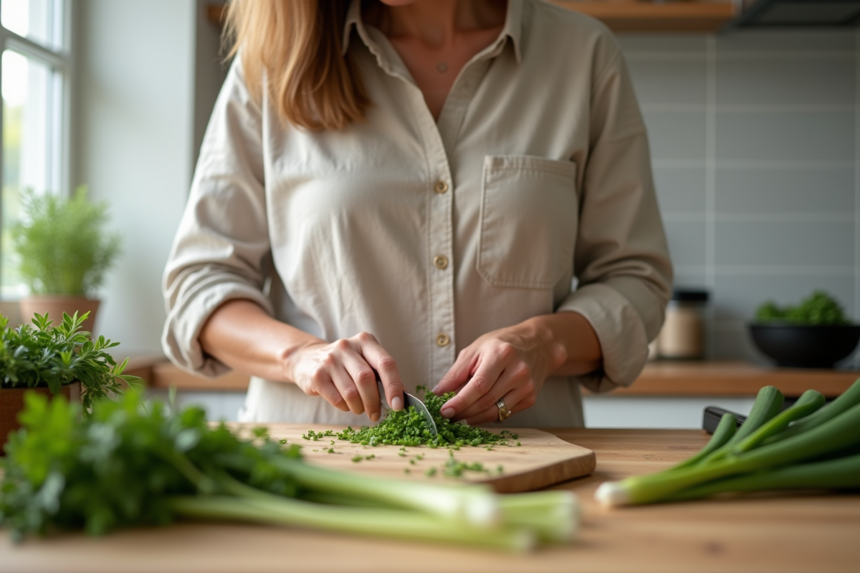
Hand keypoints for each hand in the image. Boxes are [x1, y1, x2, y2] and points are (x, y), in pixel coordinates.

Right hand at [285, 332, 404, 421]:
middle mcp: (347, 347)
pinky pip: (337, 399)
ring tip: (360, 409)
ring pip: (351, 392)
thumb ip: (382, 375)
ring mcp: (330, 360)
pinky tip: (346, 405)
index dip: (394, 386)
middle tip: (376, 415)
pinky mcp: (317, 375)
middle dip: (374, 402)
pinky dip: (346, 407)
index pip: (386, 364)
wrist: (306, 359)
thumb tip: (402, 396)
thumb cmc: (345, 364)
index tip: (398, 406)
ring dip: (359, 407)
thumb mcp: (364, 361)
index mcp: (365, 341)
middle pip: (367, 379)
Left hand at [431, 322, 566, 424]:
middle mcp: (517, 371)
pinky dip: (487, 416)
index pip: (478, 385)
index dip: (460, 401)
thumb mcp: (475, 350)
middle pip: (485, 401)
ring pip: (494, 412)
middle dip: (463, 412)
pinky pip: (503, 414)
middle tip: (447, 415)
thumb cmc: (500, 345)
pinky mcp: (530, 398)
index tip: (444, 411)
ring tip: (459, 416)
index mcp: (501, 354)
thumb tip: (438, 393)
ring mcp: (526, 387)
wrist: (537, 345)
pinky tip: (476, 412)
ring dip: (473, 418)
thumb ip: (456, 372)